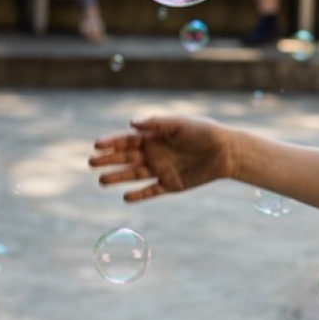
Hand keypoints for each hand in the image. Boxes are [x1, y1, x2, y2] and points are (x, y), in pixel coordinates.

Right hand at [90, 116, 234, 201]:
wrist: (227, 151)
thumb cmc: (203, 132)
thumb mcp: (179, 124)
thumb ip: (156, 124)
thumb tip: (131, 122)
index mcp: (154, 137)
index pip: (127, 140)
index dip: (111, 142)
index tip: (96, 145)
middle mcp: (154, 153)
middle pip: (126, 157)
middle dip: (108, 160)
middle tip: (91, 163)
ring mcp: (161, 169)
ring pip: (134, 175)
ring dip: (118, 177)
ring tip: (102, 180)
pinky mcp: (171, 184)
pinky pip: (151, 191)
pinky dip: (139, 195)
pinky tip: (126, 197)